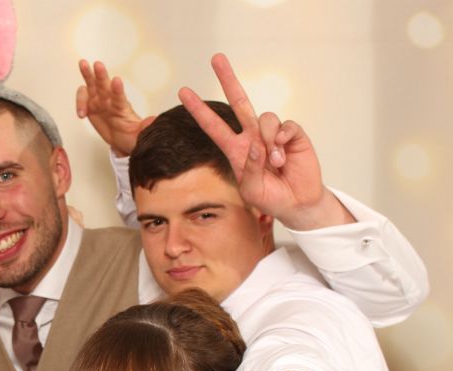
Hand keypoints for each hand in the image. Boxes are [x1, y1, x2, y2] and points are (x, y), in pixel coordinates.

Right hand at [76, 60, 153, 156]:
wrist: (122, 139)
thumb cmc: (131, 135)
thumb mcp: (140, 135)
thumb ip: (145, 128)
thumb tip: (153, 121)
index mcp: (122, 107)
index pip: (120, 97)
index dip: (118, 90)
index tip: (116, 81)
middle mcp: (110, 101)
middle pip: (105, 85)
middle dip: (100, 74)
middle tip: (98, 64)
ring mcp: (100, 102)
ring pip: (92, 85)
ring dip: (87, 74)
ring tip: (83, 64)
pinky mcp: (90, 107)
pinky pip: (82, 99)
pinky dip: (79, 103)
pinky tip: (81, 114)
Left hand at [177, 53, 353, 229]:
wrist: (296, 203)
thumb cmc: (269, 197)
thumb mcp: (251, 190)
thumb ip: (248, 169)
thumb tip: (256, 144)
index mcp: (235, 149)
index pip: (213, 126)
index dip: (199, 110)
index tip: (183, 92)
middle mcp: (252, 136)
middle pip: (239, 101)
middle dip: (228, 79)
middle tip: (216, 58)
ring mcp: (272, 134)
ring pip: (264, 118)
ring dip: (268, 141)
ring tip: (275, 163)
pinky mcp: (293, 134)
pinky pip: (285, 126)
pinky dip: (283, 140)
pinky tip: (284, 157)